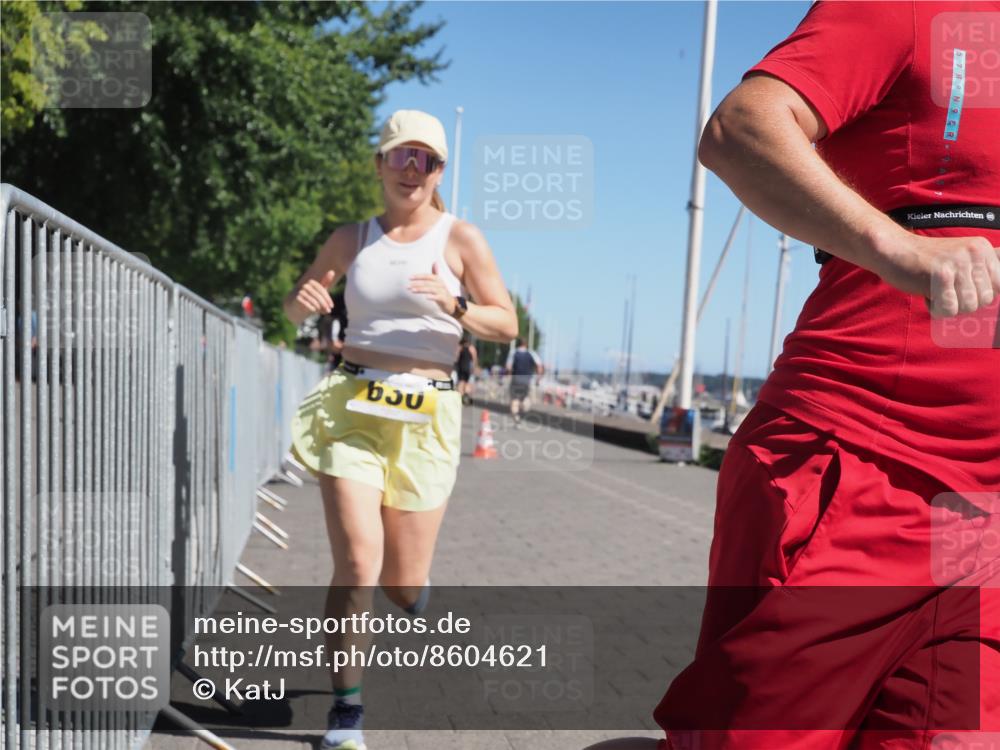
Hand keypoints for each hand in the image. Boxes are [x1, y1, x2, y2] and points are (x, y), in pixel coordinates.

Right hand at [288, 270, 334, 317]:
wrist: (299, 304)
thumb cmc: (313, 296)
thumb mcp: (321, 290)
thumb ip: (326, 281)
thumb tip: (332, 271)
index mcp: (312, 282)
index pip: (322, 290)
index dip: (328, 299)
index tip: (332, 306)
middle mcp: (306, 286)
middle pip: (317, 295)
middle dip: (324, 304)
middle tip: (329, 310)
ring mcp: (301, 291)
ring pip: (312, 300)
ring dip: (319, 307)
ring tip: (323, 312)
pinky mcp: (297, 298)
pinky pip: (306, 303)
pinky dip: (311, 307)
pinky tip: (315, 311)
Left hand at [408, 263, 455, 314]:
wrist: (451, 303)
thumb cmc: (442, 292)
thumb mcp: (438, 282)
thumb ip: (435, 273)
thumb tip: (435, 262)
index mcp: (438, 279)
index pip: (427, 276)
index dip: (419, 276)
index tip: (410, 277)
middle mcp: (441, 284)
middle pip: (428, 282)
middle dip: (417, 284)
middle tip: (408, 286)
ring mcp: (443, 291)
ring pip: (431, 289)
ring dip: (421, 289)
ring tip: (412, 291)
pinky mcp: (444, 299)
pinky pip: (438, 297)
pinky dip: (432, 297)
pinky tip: (426, 297)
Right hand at [875, 233, 999, 317]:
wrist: (893, 250)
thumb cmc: (925, 260)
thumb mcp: (961, 257)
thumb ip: (984, 267)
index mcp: (982, 248)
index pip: (999, 287)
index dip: (978, 294)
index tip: (960, 285)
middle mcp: (974, 252)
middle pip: (985, 300)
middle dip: (963, 301)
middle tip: (944, 288)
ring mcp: (958, 263)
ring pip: (969, 306)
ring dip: (949, 306)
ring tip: (936, 289)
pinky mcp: (940, 275)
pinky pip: (949, 309)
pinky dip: (935, 308)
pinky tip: (926, 293)